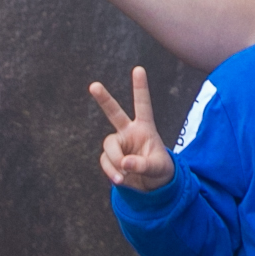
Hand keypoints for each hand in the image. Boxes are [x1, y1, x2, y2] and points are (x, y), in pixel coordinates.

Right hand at [90, 67, 172, 191]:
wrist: (151, 186)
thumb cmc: (160, 171)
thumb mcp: (158, 168)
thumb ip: (143, 165)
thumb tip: (124, 163)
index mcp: (145, 127)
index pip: (142, 104)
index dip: (140, 87)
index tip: (139, 69)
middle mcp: (129, 132)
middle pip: (114, 112)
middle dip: (104, 99)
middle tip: (94, 86)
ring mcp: (118, 144)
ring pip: (108, 146)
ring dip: (115, 161)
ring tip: (125, 174)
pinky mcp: (110, 158)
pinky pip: (105, 161)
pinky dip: (112, 172)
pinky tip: (121, 179)